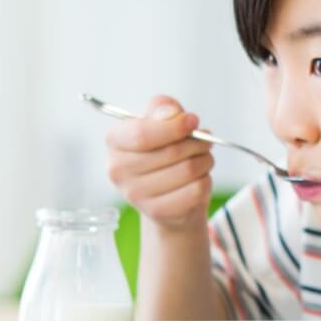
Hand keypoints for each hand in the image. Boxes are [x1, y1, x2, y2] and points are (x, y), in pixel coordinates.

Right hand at [105, 95, 214, 230]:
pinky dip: (205, 181)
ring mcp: (136, 195)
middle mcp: (118, 170)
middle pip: (171, 152)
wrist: (165, 193)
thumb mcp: (160, 121)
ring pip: (187, 170)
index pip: (142, 134)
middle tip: (205, 140)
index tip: (193, 121)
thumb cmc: (163, 150)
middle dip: (197, 143)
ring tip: (202, 159)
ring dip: (205, 161)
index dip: (173, 127)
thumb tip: (170, 114)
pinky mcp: (157, 212)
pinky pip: (196, 190)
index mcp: (115, 141)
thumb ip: (163, 108)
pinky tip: (197, 179)